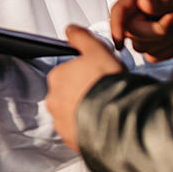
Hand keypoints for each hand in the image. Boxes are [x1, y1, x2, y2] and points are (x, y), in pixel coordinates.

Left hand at [46, 25, 123, 151]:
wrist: (118, 119)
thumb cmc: (107, 83)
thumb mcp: (96, 49)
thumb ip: (81, 37)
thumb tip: (70, 30)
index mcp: (57, 77)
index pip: (66, 72)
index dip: (83, 73)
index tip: (96, 76)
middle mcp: (54, 101)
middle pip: (67, 93)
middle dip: (82, 92)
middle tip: (101, 91)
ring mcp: (62, 123)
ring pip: (72, 113)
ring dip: (84, 111)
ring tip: (104, 108)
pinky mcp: (72, 141)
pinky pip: (79, 132)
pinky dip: (88, 128)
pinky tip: (102, 123)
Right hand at [110, 0, 172, 61]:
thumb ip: (161, 1)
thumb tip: (142, 4)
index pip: (119, 9)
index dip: (116, 26)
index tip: (120, 43)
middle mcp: (138, 8)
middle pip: (130, 31)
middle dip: (155, 31)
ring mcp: (144, 26)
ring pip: (140, 46)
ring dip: (163, 41)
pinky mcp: (152, 43)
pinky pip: (152, 57)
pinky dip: (167, 51)